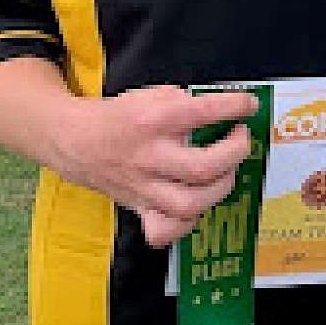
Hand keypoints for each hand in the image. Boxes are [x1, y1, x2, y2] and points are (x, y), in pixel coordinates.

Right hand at [55, 86, 258, 248]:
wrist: (77, 142)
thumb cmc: (120, 118)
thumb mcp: (152, 94)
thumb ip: (186, 102)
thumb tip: (223, 113)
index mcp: (153, 120)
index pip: (203, 113)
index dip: (235, 108)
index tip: (248, 106)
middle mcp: (149, 156)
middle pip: (203, 168)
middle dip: (235, 153)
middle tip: (240, 139)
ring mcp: (144, 187)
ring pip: (189, 205)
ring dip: (219, 189)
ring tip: (226, 171)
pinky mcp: (139, 208)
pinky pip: (164, 230)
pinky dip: (186, 223)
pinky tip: (197, 204)